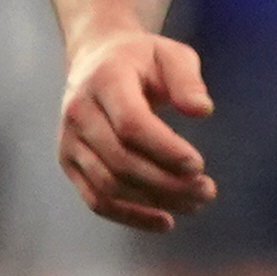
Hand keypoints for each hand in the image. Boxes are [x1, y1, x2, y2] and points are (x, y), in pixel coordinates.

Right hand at [56, 25, 217, 232]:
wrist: (96, 59)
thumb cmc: (141, 59)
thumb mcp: (171, 54)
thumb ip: (187, 80)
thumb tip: (202, 111)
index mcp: (104, 80)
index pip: (131, 124)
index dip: (165, 150)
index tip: (199, 165)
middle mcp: (79, 112)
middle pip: (121, 160)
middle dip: (167, 183)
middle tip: (207, 190)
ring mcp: (69, 140)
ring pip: (109, 186)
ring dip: (155, 201)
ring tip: (194, 203)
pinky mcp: (69, 162)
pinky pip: (97, 200)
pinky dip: (131, 217)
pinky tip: (164, 220)